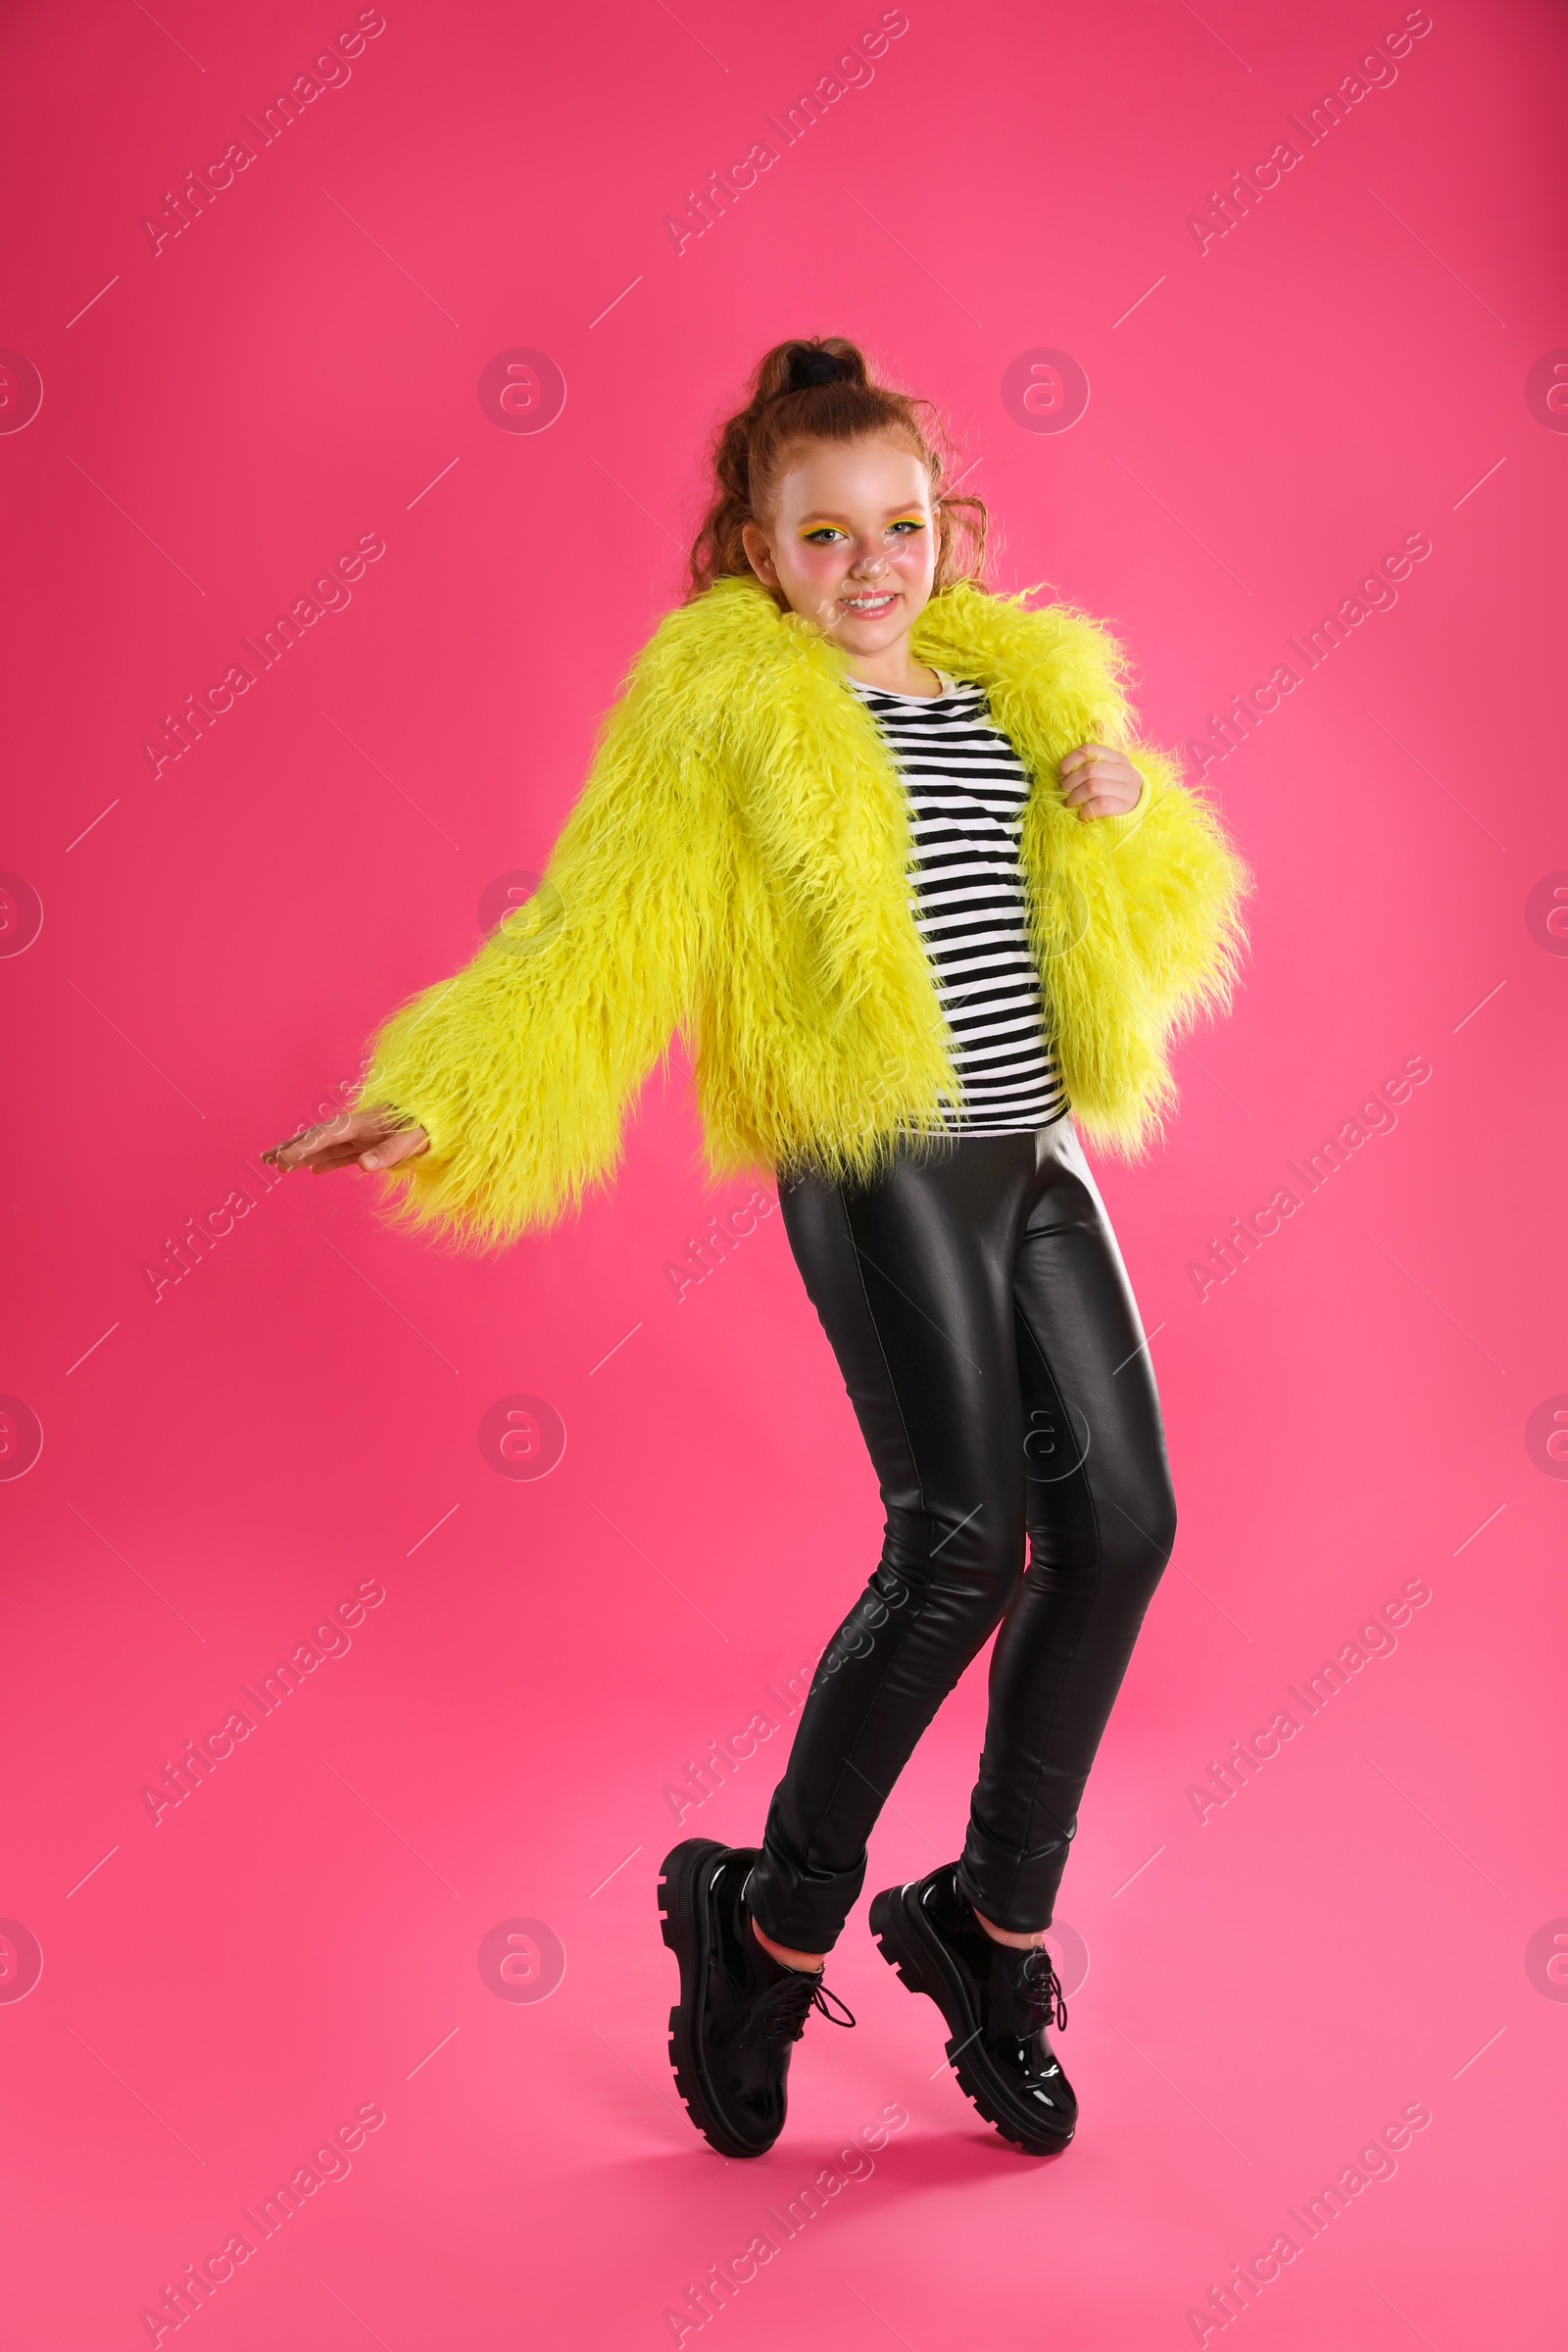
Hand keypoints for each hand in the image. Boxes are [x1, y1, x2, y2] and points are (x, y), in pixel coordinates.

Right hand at [260, 1104, 428, 1176]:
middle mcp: (357, 1127)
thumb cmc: (428, 1126)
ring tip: (277, 1163)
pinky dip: (324, 1160)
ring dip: (300, 1153)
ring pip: (324, 1145)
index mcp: (363, 1123)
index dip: (304, 1146)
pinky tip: (311, 1169)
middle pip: (317, 1136)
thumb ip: (390, 1152)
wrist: (441, 1116)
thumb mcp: (414, 1139)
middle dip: (291, 1147)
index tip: (284, 1158)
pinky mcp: (369, 1145)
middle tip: (266, 1159)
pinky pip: (341, 1153)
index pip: (327, 1135)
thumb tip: (364, 1166)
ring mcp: (361, 1136)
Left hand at [1058, 743, 1144, 819]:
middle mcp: (1126, 771)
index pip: (1089, 750)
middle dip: (1071, 782)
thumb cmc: (1113, 788)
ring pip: (1094, 787)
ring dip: (1076, 797)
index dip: (1070, 760)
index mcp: (1118, 757)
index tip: (1062, 772)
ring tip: (1070, 802)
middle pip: (1090, 770)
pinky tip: (1082, 814)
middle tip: (1064, 791)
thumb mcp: (1108, 768)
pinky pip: (1101, 805)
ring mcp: (1129, 790)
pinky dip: (1086, 810)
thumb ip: (1098, 752)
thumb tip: (1096, 723)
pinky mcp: (1126, 807)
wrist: (1133, 811)